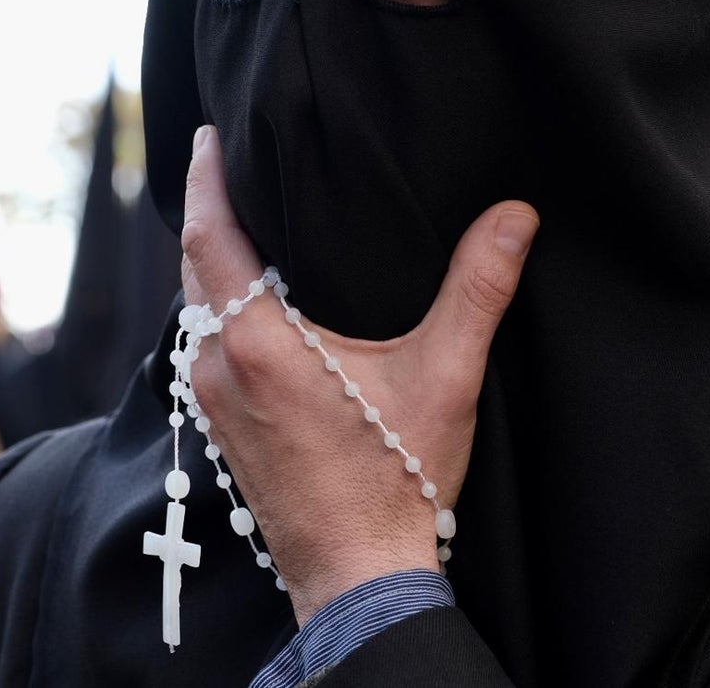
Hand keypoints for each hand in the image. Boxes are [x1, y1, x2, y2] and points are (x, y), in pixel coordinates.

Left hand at [181, 125, 537, 624]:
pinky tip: (250, 302)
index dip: (206, 179)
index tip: (208, 136)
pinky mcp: (220, 423)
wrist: (355, 572)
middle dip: (206, 210)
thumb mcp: (443, 378)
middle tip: (228, 164)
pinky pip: (201, 343)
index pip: (209, 237)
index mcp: (259, 344)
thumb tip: (514, 218)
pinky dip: (215, 305)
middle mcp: (218, 367)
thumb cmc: (394, 480)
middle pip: (194, 266)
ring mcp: (211, 400)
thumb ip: (476, 290)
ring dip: (210, 261)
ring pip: (194, 307)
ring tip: (240, 220)